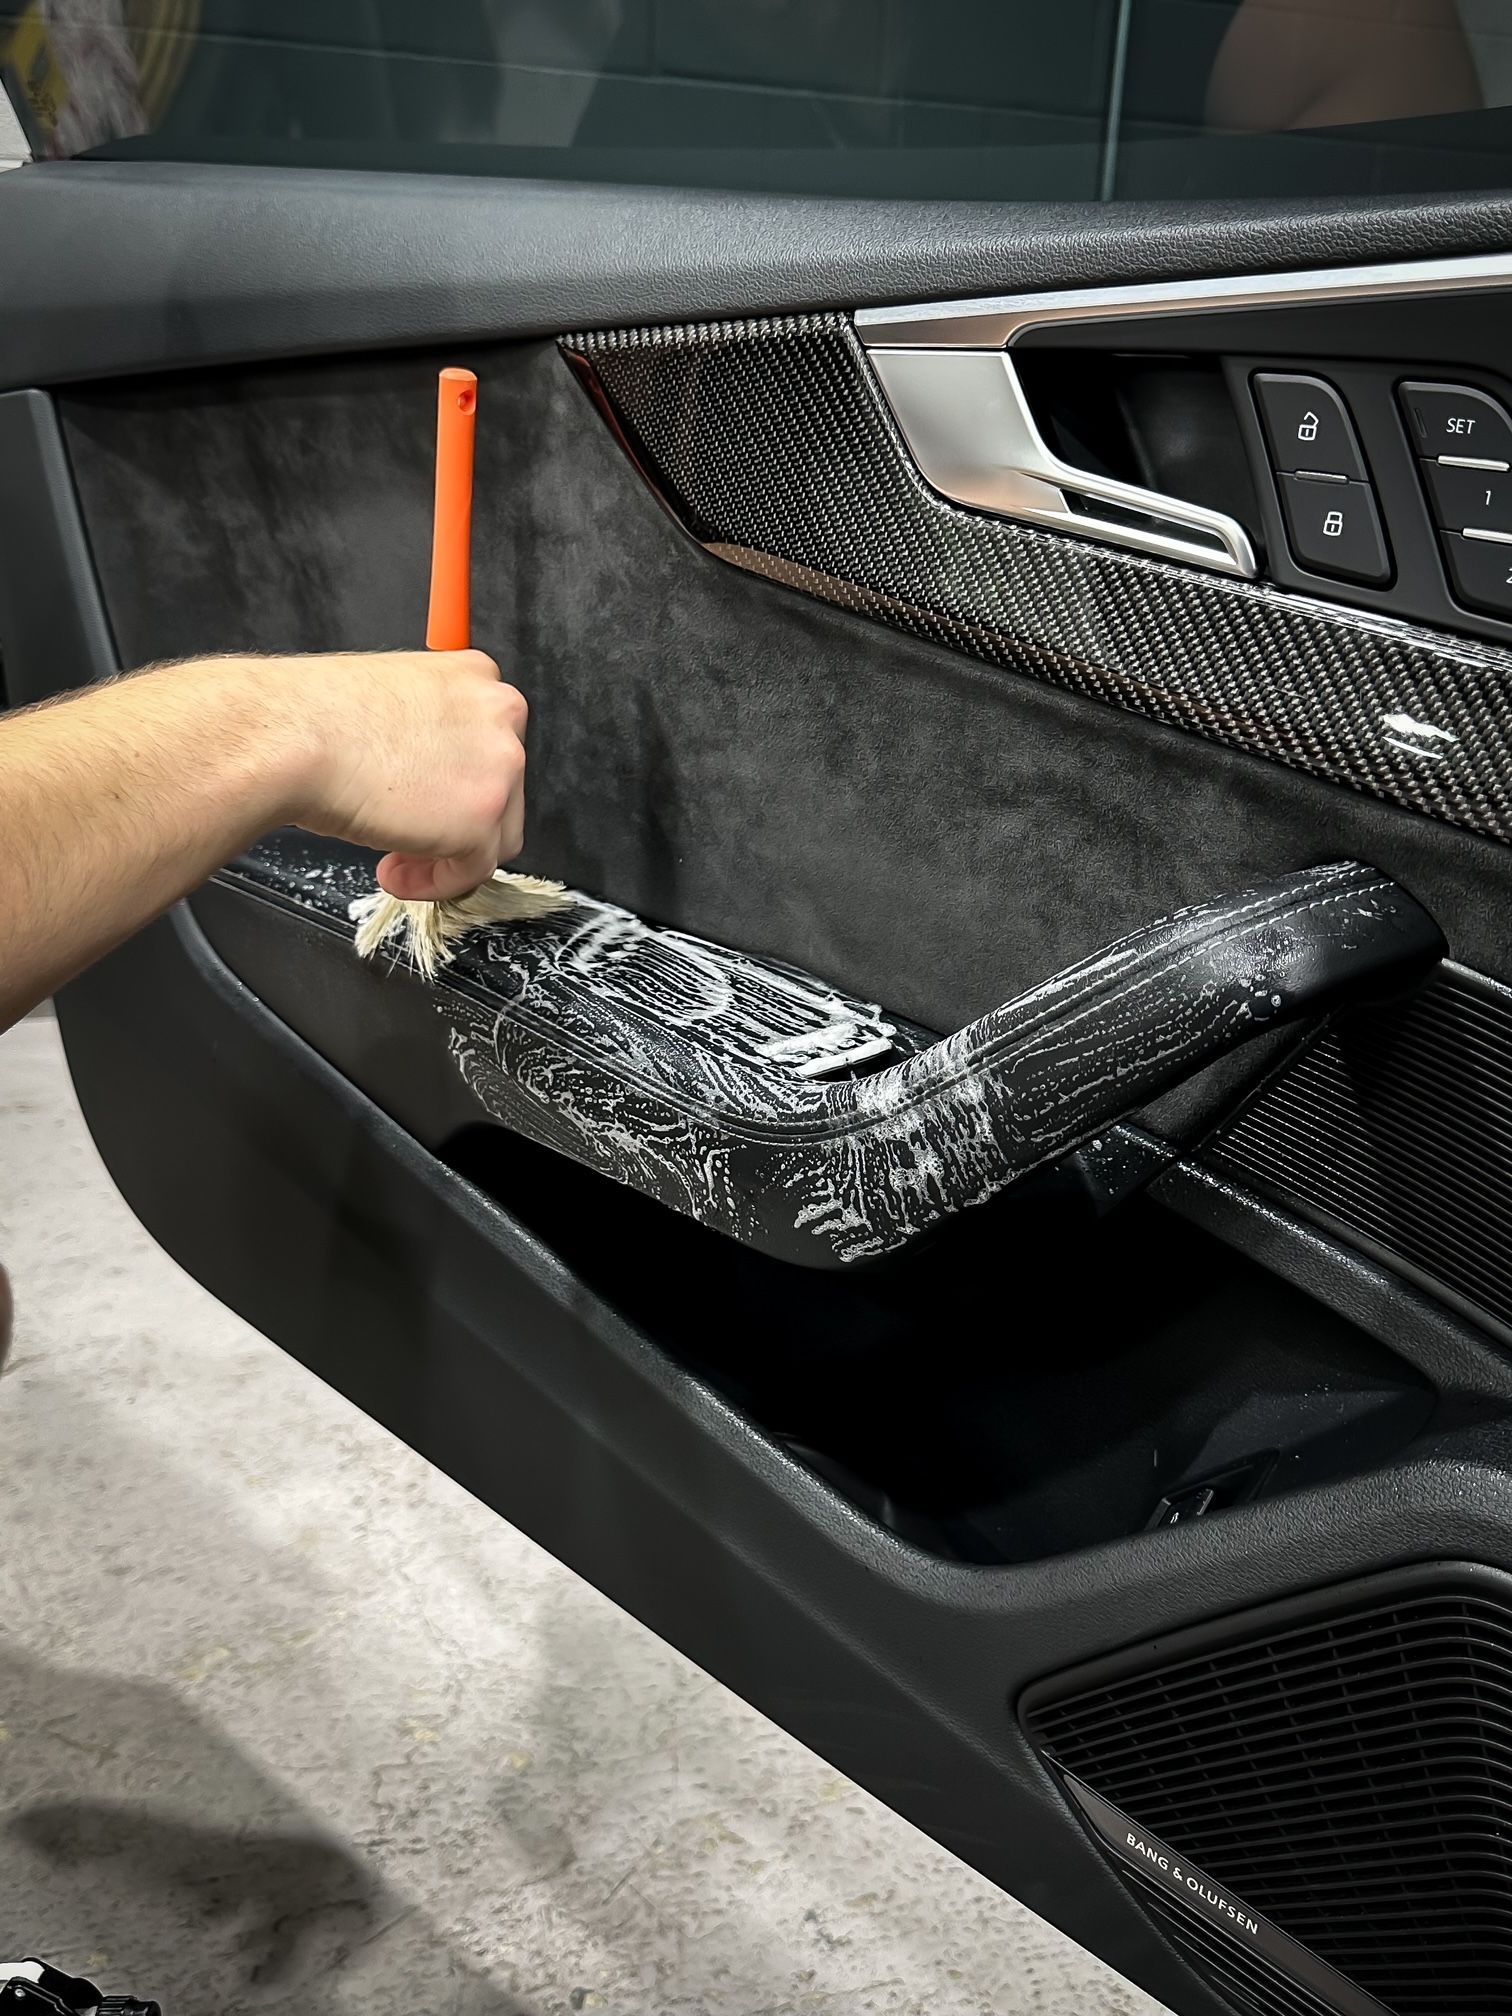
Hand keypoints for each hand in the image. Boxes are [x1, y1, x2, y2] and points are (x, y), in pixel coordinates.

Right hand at [265, 649, 528, 901]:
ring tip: (397, 860)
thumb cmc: (317, 715)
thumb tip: (430, 774)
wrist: (294, 737)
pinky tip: (396, 875)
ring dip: (447, 855)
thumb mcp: (392, 700)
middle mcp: (501, 715)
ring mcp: (500, 768)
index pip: (489, 744)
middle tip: (405, 834)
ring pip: (495, 834)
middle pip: (502, 790)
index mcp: (476, 676)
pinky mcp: (482, 819)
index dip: (456, 781)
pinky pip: (472, 871)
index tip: (426, 798)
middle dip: (454, 820)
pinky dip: (436, 884)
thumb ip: (429, 732)